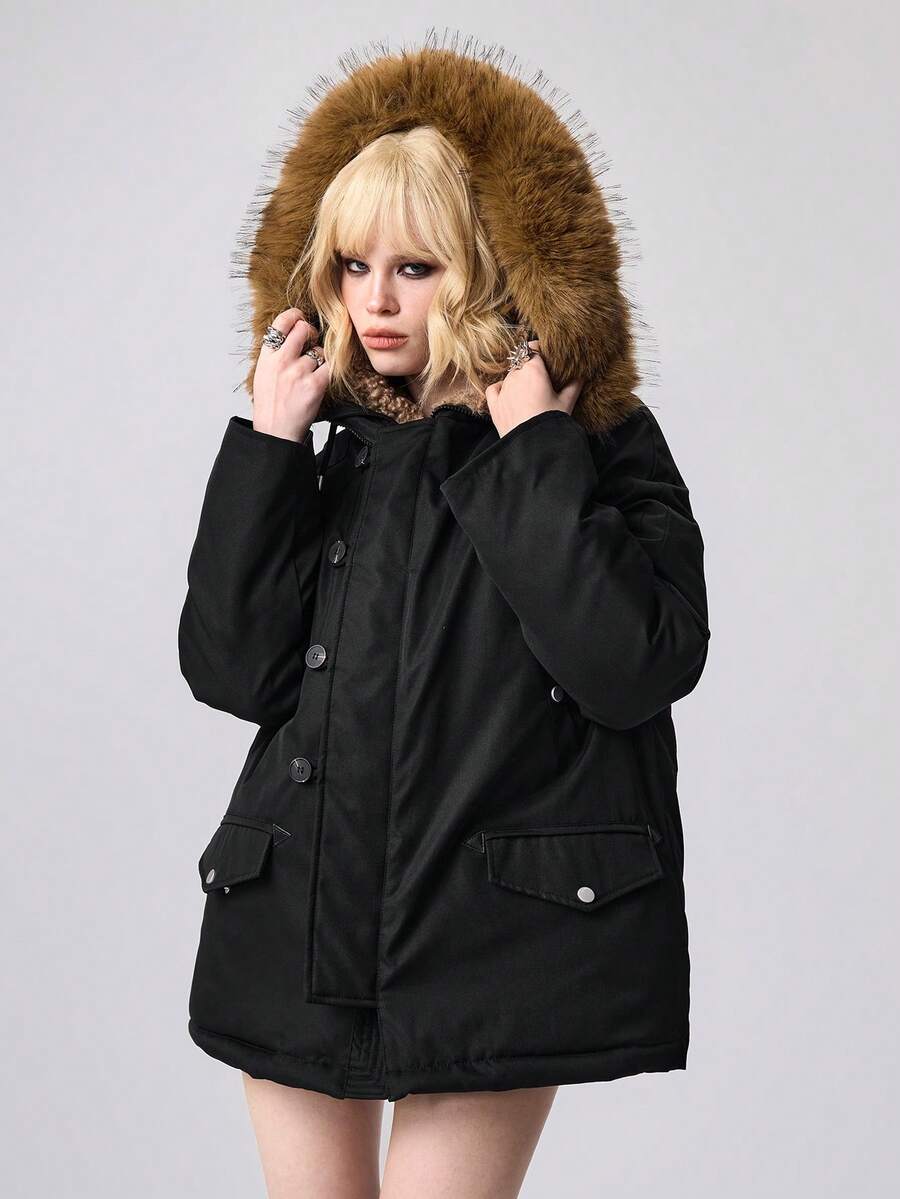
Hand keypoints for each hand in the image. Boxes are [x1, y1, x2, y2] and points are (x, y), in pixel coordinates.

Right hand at [251, 309, 330, 441]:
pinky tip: (318, 382)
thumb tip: (291, 335)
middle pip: (304, 329)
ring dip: (319, 360)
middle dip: (311, 333)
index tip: (300, 318)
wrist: (276, 431)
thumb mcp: (264, 374)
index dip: (294, 316)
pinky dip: (327, 373)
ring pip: (319, 352)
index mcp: (267, 356)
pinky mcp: (315, 384)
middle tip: (311, 342)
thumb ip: (276, 353)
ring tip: (309, 376)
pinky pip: (330, 367)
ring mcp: (299, 372)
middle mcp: (282, 360)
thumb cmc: (271, 405)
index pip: (281, 323)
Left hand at [485, 340, 582, 437]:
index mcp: (533, 370)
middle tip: (541, 379)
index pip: (533, 349)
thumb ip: (574, 385)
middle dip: (529, 367)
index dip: (539, 350)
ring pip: (509, 376)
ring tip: (529, 392)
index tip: (545, 356)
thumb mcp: (567, 403)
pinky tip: (508, 394)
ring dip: (518, 379)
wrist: (532, 445)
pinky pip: (494, 389)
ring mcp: (503, 390)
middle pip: (521, 362)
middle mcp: (515, 376)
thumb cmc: (551, 422)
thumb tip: (581, 376)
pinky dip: (500, 388)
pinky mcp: (494, 405)